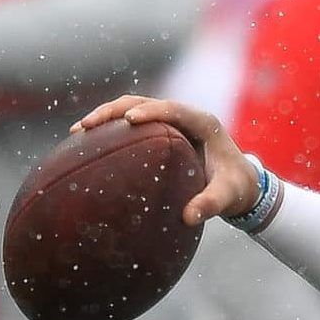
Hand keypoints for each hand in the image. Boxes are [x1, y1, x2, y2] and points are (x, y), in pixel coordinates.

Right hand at [73, 95, 259, 225]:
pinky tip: (86, 145)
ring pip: (132, 109)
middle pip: (143, 102)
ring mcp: (170, 123)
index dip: (151, 110)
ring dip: (105, 117)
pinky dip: (110, 131)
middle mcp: (184, 117)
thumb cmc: (236, 188)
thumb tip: (189, 217)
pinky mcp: (160, 133)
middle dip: (113, 110)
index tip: (129, 119)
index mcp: (203, 123)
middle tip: (87, 126)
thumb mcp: (228, 197)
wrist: (241, 185)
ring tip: (77, 132)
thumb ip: (212, 204)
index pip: (173, 109)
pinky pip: (131, 127)